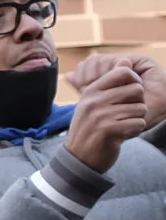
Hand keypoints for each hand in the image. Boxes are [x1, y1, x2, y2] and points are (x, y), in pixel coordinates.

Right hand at [64, 59, 154, 173]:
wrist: (78, 159)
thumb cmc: (90, 129)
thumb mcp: (92, 104)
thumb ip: (109, 84)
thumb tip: (124, 60)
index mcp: (91, 91)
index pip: (123, 72)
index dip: (134, 81)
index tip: (130, 95)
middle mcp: (94, 101)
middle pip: (137, 90)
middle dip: (137, 104)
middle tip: (126, 115)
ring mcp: (100, 115)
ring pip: (140, 108)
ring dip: (136, 120)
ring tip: (122, 126)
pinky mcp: (108, 130)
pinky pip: (138, 124)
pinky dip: (134, 131)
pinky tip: (122, 135)